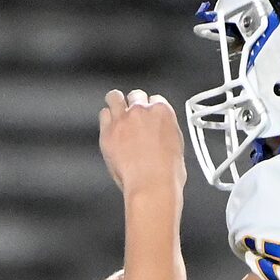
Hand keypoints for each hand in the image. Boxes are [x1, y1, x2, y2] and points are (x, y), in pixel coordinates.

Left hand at [99, 89, 186, 211]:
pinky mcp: (108, 132)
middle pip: (135, 95)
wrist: (152, 184)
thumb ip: (165, 130)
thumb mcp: (176, 144)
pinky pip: (103, 115)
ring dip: (115, 103)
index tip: (147, 117)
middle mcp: (142, 111)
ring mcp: (123, 120)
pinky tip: (108, 126)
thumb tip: (160, 132)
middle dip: (133, 104)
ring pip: (114, 97)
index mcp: (162, 112)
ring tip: (115, 112)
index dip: (149, 108)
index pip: (154, 99)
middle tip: (132, 117)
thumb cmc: (167, 172)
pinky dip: (105, 119)